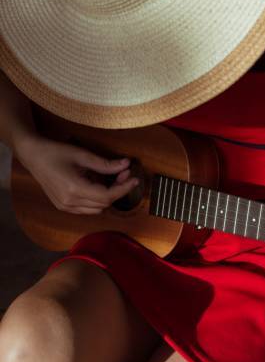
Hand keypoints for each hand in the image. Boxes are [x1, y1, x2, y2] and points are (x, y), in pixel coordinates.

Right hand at [15, 135, 137, 213]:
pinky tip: (99, 185)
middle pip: (104, 204)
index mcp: (74, 189)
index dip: (124, 189)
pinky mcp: (63, 206)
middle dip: (118, 190)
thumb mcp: (83, 155)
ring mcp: (65, 206)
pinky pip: (88, 209)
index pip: (107, 196)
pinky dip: (98, 201)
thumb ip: (106, 164)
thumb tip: (126, 164)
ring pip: (97, 209)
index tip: (134, 179)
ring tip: (113, 179)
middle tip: (125, 174)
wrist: (33, 155)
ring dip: (109, 196)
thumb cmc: (56, 152)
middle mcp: (69, 202)